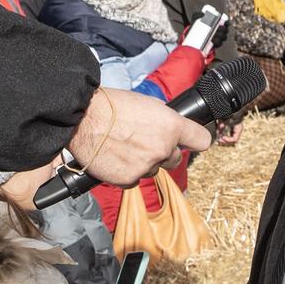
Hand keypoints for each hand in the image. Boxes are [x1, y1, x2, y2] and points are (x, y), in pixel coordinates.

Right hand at [69, 87, 209, 187]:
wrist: (83, 119)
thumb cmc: (112, 106)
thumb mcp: (147, 104)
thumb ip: (164, 120)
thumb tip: (170, 128)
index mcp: (171, 126)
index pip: (202, 140)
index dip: (195, 140)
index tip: (191, 141)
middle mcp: (163, 149)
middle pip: (176, 159)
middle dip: (164, 152)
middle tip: (145, 142)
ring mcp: (146, 166)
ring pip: (153, 169)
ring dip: (143, 162)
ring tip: (124, 147)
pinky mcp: (128, 180)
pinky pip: (135, 179)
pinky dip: (127, 172)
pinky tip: (115, 158)